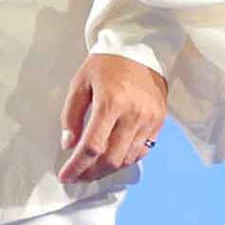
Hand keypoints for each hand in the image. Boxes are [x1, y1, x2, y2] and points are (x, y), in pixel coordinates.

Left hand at [57, 53, 167, 184]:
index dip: (77, 166)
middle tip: (77, 176)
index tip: (65, 175)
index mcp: (111, 102)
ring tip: (91, 170)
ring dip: (107, 170)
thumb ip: (71, 115)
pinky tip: (112, 159)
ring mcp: (149, 119)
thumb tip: (69, 144)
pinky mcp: (159, 121)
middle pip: (110, 159)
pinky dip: (125, 160)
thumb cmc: (107, 64)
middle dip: (90, 173)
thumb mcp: (80, 82)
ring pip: (127, 159)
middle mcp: (133, 114)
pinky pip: (142, 151)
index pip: (92, 146)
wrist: (141, 49)